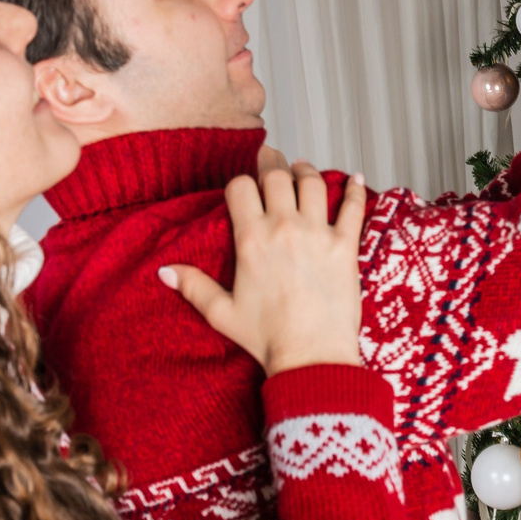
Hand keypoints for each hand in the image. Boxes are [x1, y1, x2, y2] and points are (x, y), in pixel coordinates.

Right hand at [161, 159, 367, 374]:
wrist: (311, 357)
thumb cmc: (267, 338)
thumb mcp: (222, 312)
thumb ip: (193, 286)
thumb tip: (164, 271)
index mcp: (251, 239)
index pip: (241, 187)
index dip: (239, 184)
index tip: (243, 189)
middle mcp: (284, 228)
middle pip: (277, 176)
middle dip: (272, 165)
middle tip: (272, 162)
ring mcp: (318, 234)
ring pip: (313, 183)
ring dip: (307, 171)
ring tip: (304, 170)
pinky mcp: (345, 246)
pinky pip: (353, 207)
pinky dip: (354, 189)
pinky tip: (356, 177)